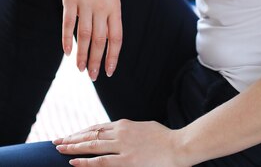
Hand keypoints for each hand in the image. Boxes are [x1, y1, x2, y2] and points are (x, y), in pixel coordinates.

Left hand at [54, 120, 188, 166]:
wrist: (178, 146)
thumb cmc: (164, 138)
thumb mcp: (143, 128)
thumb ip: (129, 131)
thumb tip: (117, 133)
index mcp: (124, 124)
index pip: (97, 127)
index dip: (81, 132)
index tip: (69, 136)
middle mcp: (120, 132)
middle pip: (90, 135)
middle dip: (72, 139)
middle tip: (56, 142)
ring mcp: (123, 146)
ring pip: (92, 145)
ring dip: (74, 148)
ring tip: (59, 150)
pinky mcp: (126, 161)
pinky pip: (101, 161)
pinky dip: (86, 162)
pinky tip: (74, 162)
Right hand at [61, 0, 122, 79]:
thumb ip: (111, 14)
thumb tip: (109, 37)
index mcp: (115, 6)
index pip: (116, 37)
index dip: (113, 56)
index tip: (109, 71)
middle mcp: (101, 6)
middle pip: (100, 40)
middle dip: (97, 61)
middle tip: (93, 76)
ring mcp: (85, 2)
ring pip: (84, 35)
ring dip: (82, 55)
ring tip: (81, 68)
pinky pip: (68, 23)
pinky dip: (66, 39)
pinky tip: (67, 51)